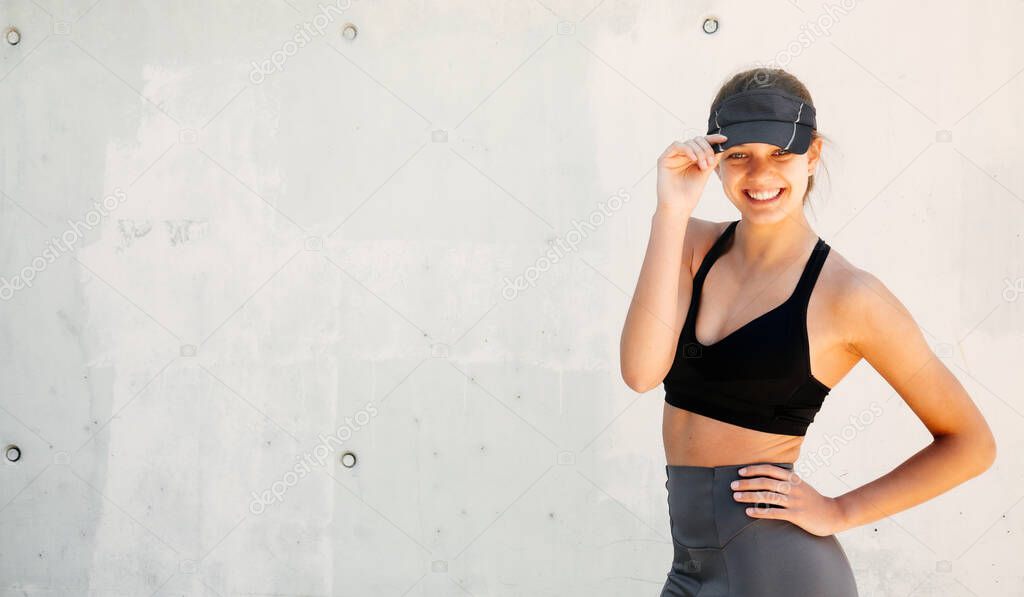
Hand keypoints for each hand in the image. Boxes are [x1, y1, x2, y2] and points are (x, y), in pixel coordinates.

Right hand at [655, 133, 726, 212]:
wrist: (679, 207)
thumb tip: (722, 144)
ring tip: (703, 166)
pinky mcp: (664, 159)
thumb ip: (712, 158)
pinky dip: (687, 149)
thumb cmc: (690, 194)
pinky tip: (694, 159)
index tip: (724, 139)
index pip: (703, 143)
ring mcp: (673, 157)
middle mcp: (682, 156)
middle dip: (706, 149)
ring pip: (688, 142)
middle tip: (710, 163)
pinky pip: (676, 145)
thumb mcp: (706, 172)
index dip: (713, 139)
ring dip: (699, 151)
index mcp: (692, 158)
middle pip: (696, 140)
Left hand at [731, 464, 846, 536]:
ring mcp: (794, 501)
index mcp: (793, 478)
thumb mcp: (800, 485)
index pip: (770, 469)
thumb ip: (785, 481)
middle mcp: (792, 487)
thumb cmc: (813, 500)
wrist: (833, 513)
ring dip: (749, 496)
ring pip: (767, 496)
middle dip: (747, 483)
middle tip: (732, 485)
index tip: (740, 472)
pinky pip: (774, 512)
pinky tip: (748, 512)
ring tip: (736, 497)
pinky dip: (759, 512)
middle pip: (765, 482)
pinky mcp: (796, 515)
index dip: (754, 469)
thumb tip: (764, 477)